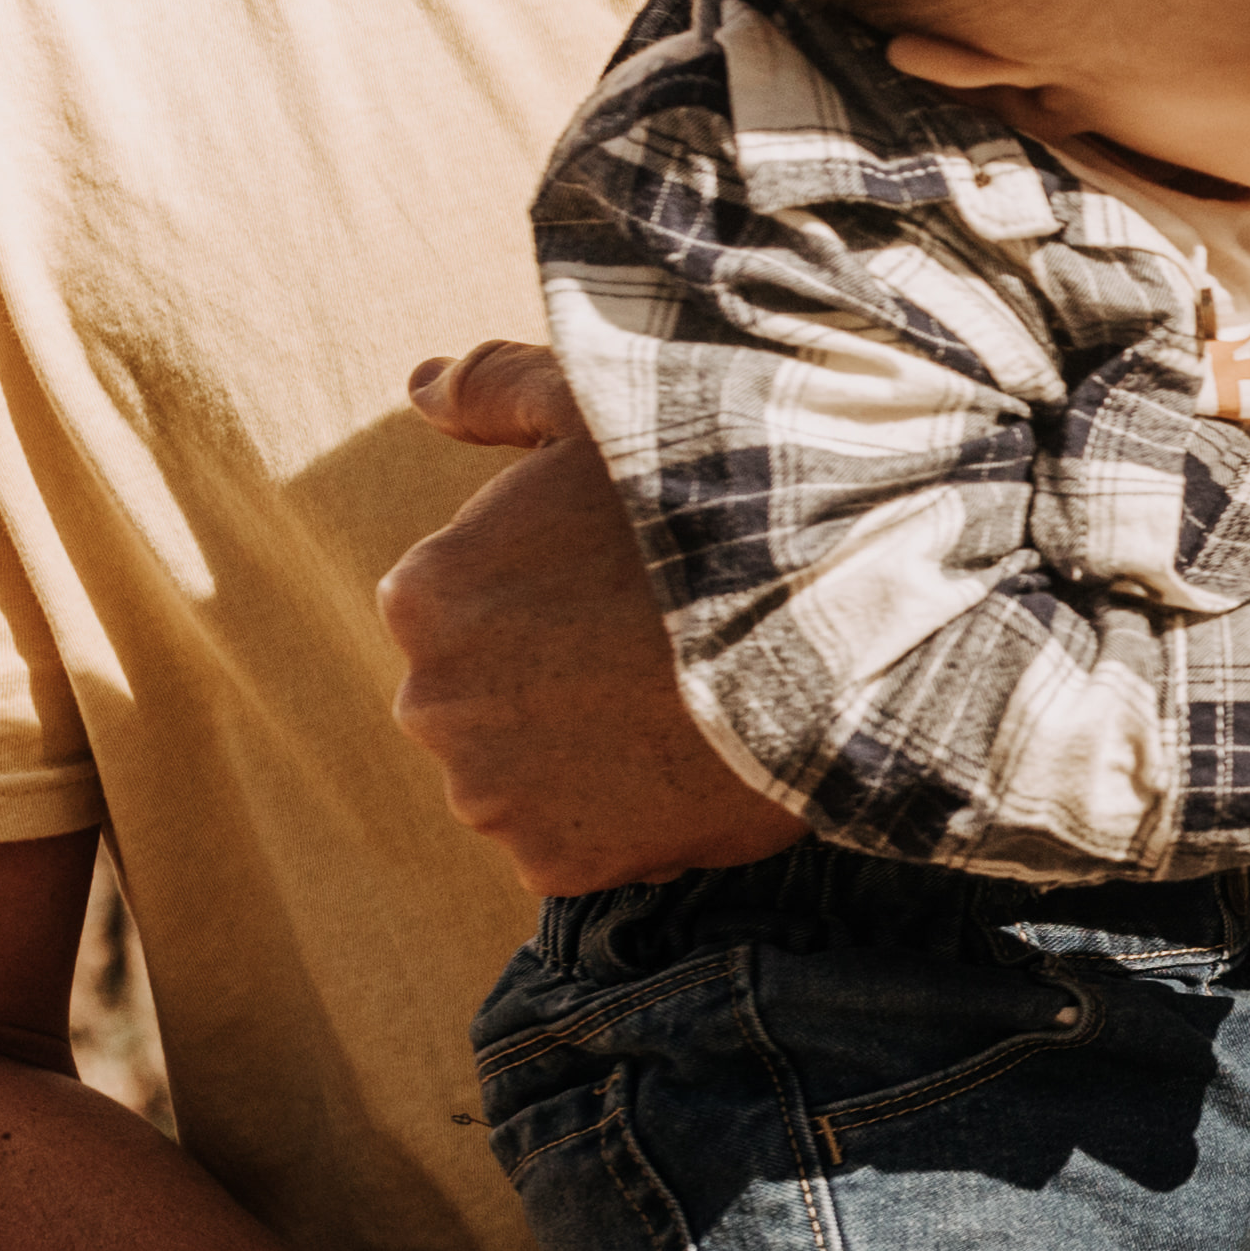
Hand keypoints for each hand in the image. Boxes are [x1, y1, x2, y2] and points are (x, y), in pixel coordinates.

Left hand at [385, 346, 807, 896]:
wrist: (832, 639)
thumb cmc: (722, 512)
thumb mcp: (607, 414)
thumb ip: (498, 388)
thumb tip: (417, 389)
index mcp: (426, 593)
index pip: (463, 607)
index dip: (548, 599)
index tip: (627, 592)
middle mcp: (430, 700)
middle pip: (489, 697)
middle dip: (557, 684)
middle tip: (663, 654)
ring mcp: (491, 793)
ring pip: (529, 776)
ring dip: (591, 758)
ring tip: (687, 714)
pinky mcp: (557, 862)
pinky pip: (580, 846)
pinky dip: (627, 823)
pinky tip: (691, 770)